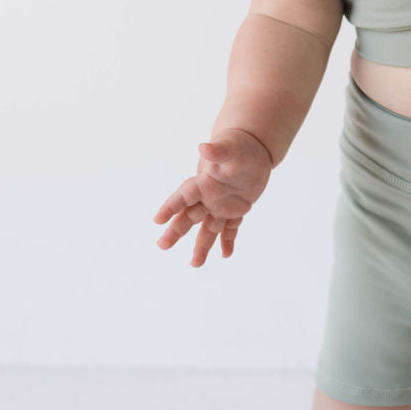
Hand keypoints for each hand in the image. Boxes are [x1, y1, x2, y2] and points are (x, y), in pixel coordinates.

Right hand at [154, 129, 272, 266]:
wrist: (253, 150)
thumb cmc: (238, 145)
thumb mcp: (230, 148)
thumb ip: (217, 150)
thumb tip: (203, 147)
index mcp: (203, 182)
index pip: (184, 196)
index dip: (170, 207)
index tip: (157, 220)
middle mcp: (208, 197)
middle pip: (189, 217)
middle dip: (176, 231)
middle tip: (162, 245)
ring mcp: (221, 206)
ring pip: (208, 229)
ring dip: (201, 246)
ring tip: (195, 264)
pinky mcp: (236, 211)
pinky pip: (230, 229)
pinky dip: (228, 241)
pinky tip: (226, 254)